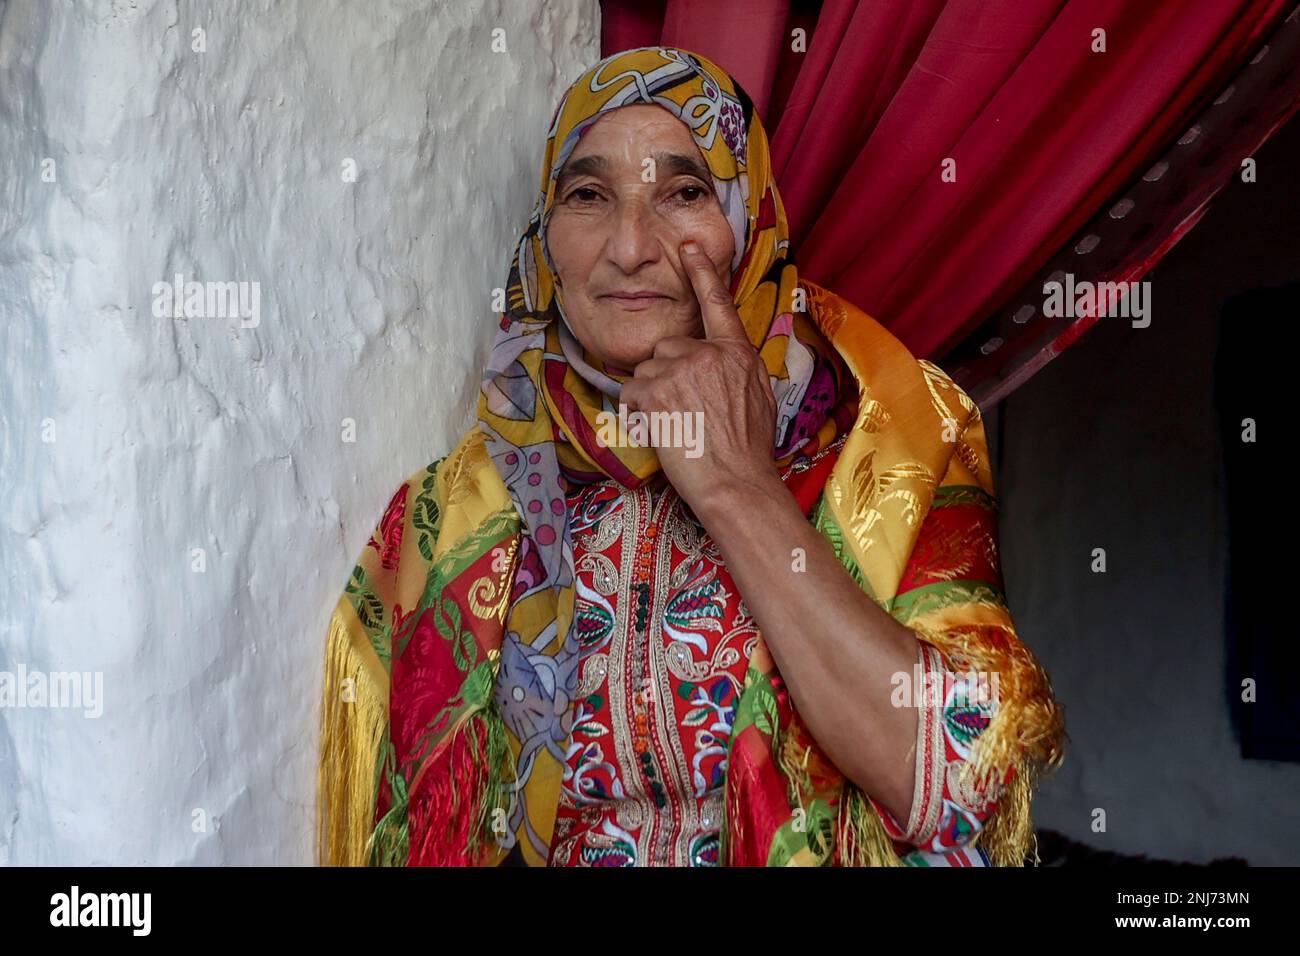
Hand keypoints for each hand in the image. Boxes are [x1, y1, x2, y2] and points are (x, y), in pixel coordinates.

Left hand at [619, 239, 781, 521]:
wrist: (736, 482)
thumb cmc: (749, 452)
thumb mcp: (758, 399)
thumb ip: (736, 371)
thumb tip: (720, 363)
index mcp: (737, 353)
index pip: (717, 304)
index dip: (702, 273)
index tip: (689, 247)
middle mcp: (709, 354)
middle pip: (668, 349)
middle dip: (667, 377)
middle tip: (685, 413)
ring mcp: (681, 369)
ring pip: (647, 371)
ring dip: (651, 396)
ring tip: (676, 426)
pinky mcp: (656, 391)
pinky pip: (631, 392)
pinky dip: (637, 413)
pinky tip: (661, 431)